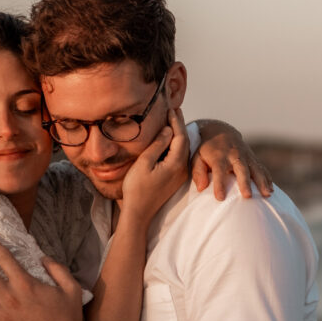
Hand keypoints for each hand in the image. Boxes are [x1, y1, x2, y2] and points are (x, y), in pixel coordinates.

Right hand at [119, 107, 190, 225]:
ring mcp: (180, 175)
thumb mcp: (144, 163)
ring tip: (172, 120)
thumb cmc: (137, 188)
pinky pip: (179, 156)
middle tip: (175, 109)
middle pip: (184, 141)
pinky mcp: (175, 178)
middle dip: (179, 125)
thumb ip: (158, 145)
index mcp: (175, 164)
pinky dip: (176, 144)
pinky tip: (170, 138)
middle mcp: (182, 169)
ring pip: (183, 149)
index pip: (180, 136)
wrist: (139, 213)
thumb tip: (169, 130)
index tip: (171, 108)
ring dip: (178, 134)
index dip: (176, 121)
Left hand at [193, 119, 272, 199]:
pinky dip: (267, 178)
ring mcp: (245, 155)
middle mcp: (234, 155)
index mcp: (218, 156)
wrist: (219, 131)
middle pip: (241, 169)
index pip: (218, 171)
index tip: (220, 198)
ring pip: (255, 168)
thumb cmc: (205, 150)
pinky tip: (271, 190)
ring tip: (267, 194)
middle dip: (244, 182)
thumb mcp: (197, 157)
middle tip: (247, 196)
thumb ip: (198, 172)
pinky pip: (262, 168)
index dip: (219, 184)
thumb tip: (201, 188)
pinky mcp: (253, 157)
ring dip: (262, 181)